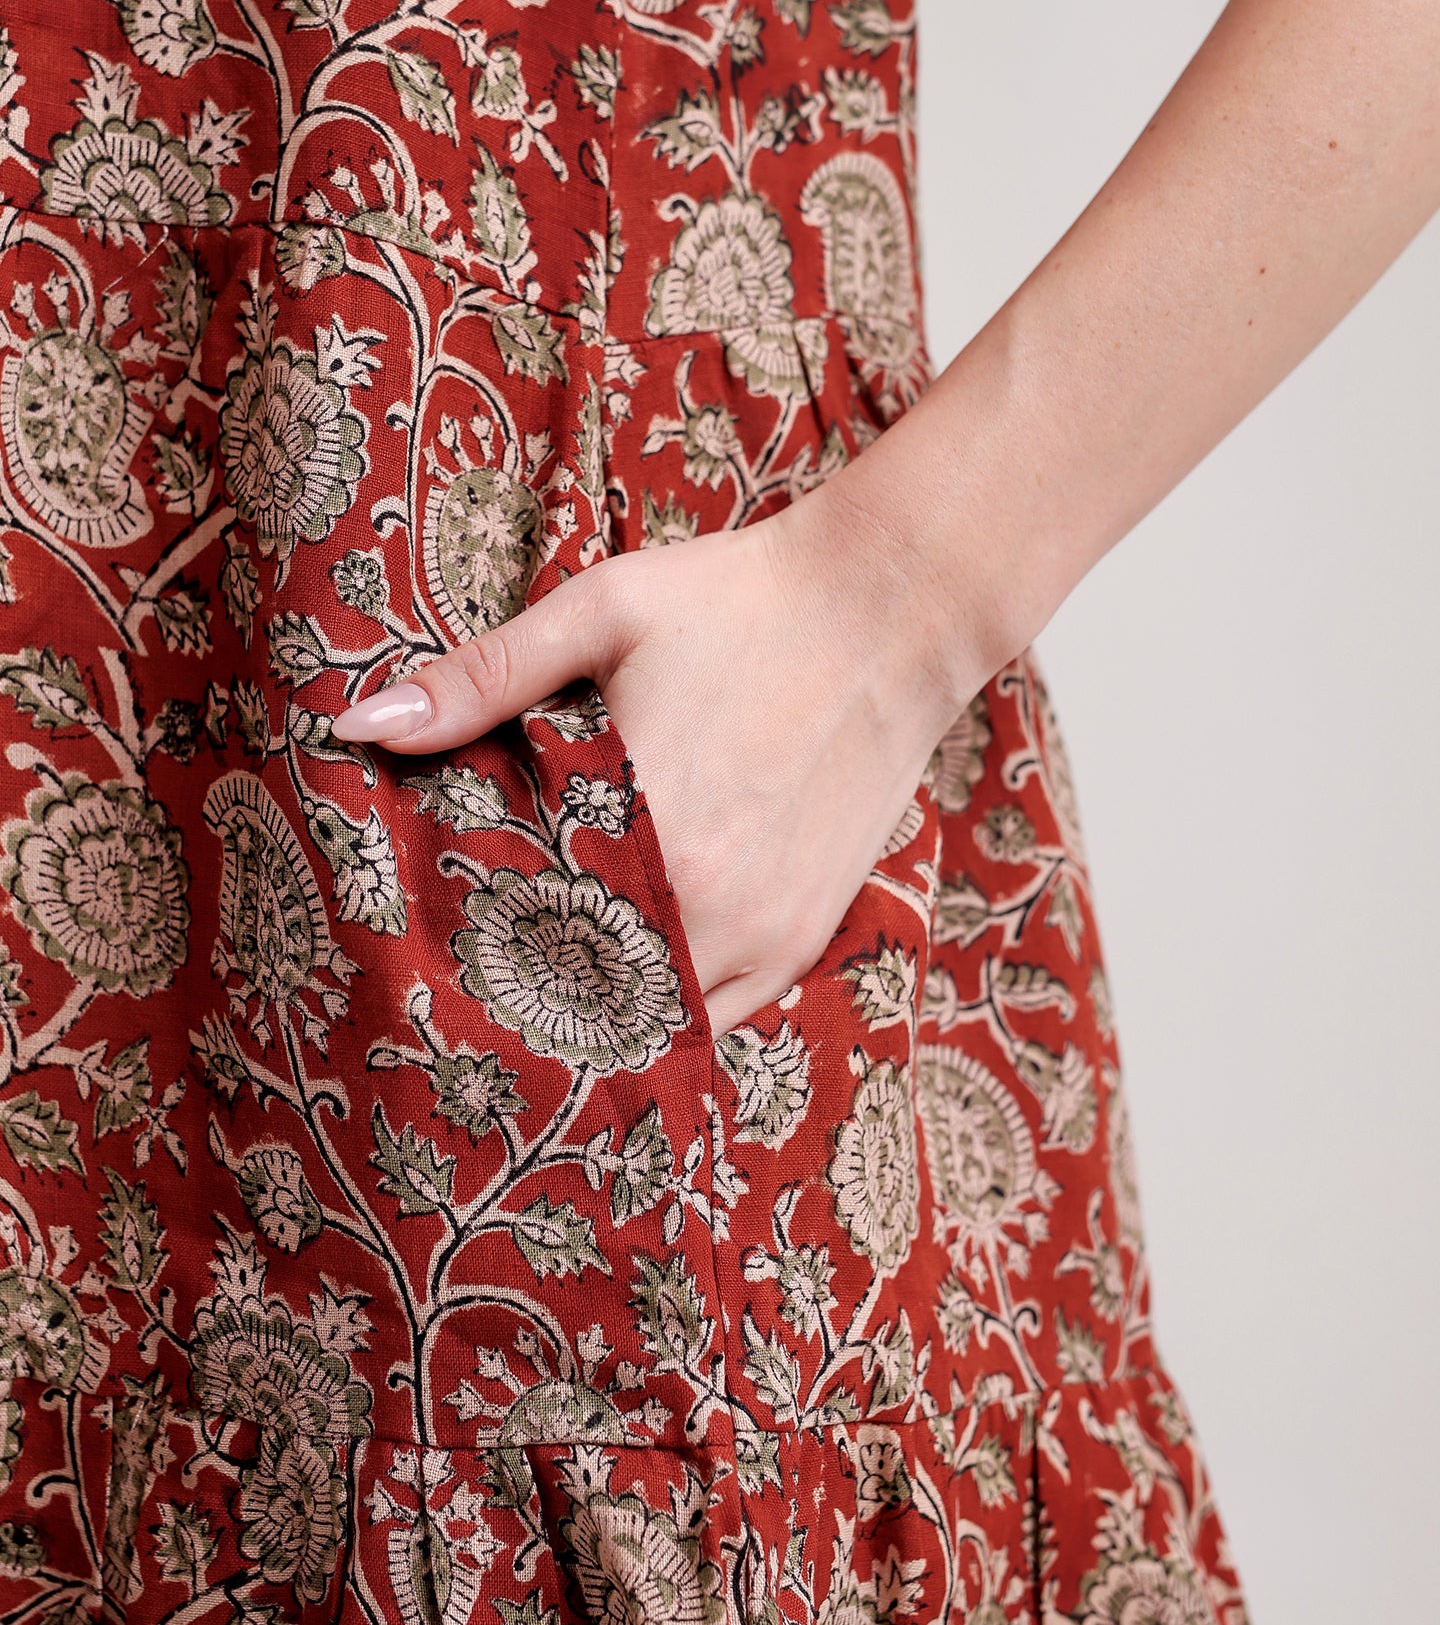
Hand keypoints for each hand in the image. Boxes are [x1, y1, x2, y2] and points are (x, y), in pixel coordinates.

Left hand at [329, 491, 967, 1036]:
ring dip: (594, 1012)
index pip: (521, 931)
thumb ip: (480, 681)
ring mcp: (764, 931)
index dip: (467, 951)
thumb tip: (361, 724)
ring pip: (651, 1023)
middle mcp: (707, 900)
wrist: (894, 608)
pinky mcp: (803, 936)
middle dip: (523, 993)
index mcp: (644, 822)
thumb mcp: (600, 613)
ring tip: (537, 996)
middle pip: (581, 993)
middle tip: (466, 987)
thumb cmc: (741, 601)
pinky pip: (721, 1018)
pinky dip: (668, 1014)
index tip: (424, 950)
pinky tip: (622, 992)